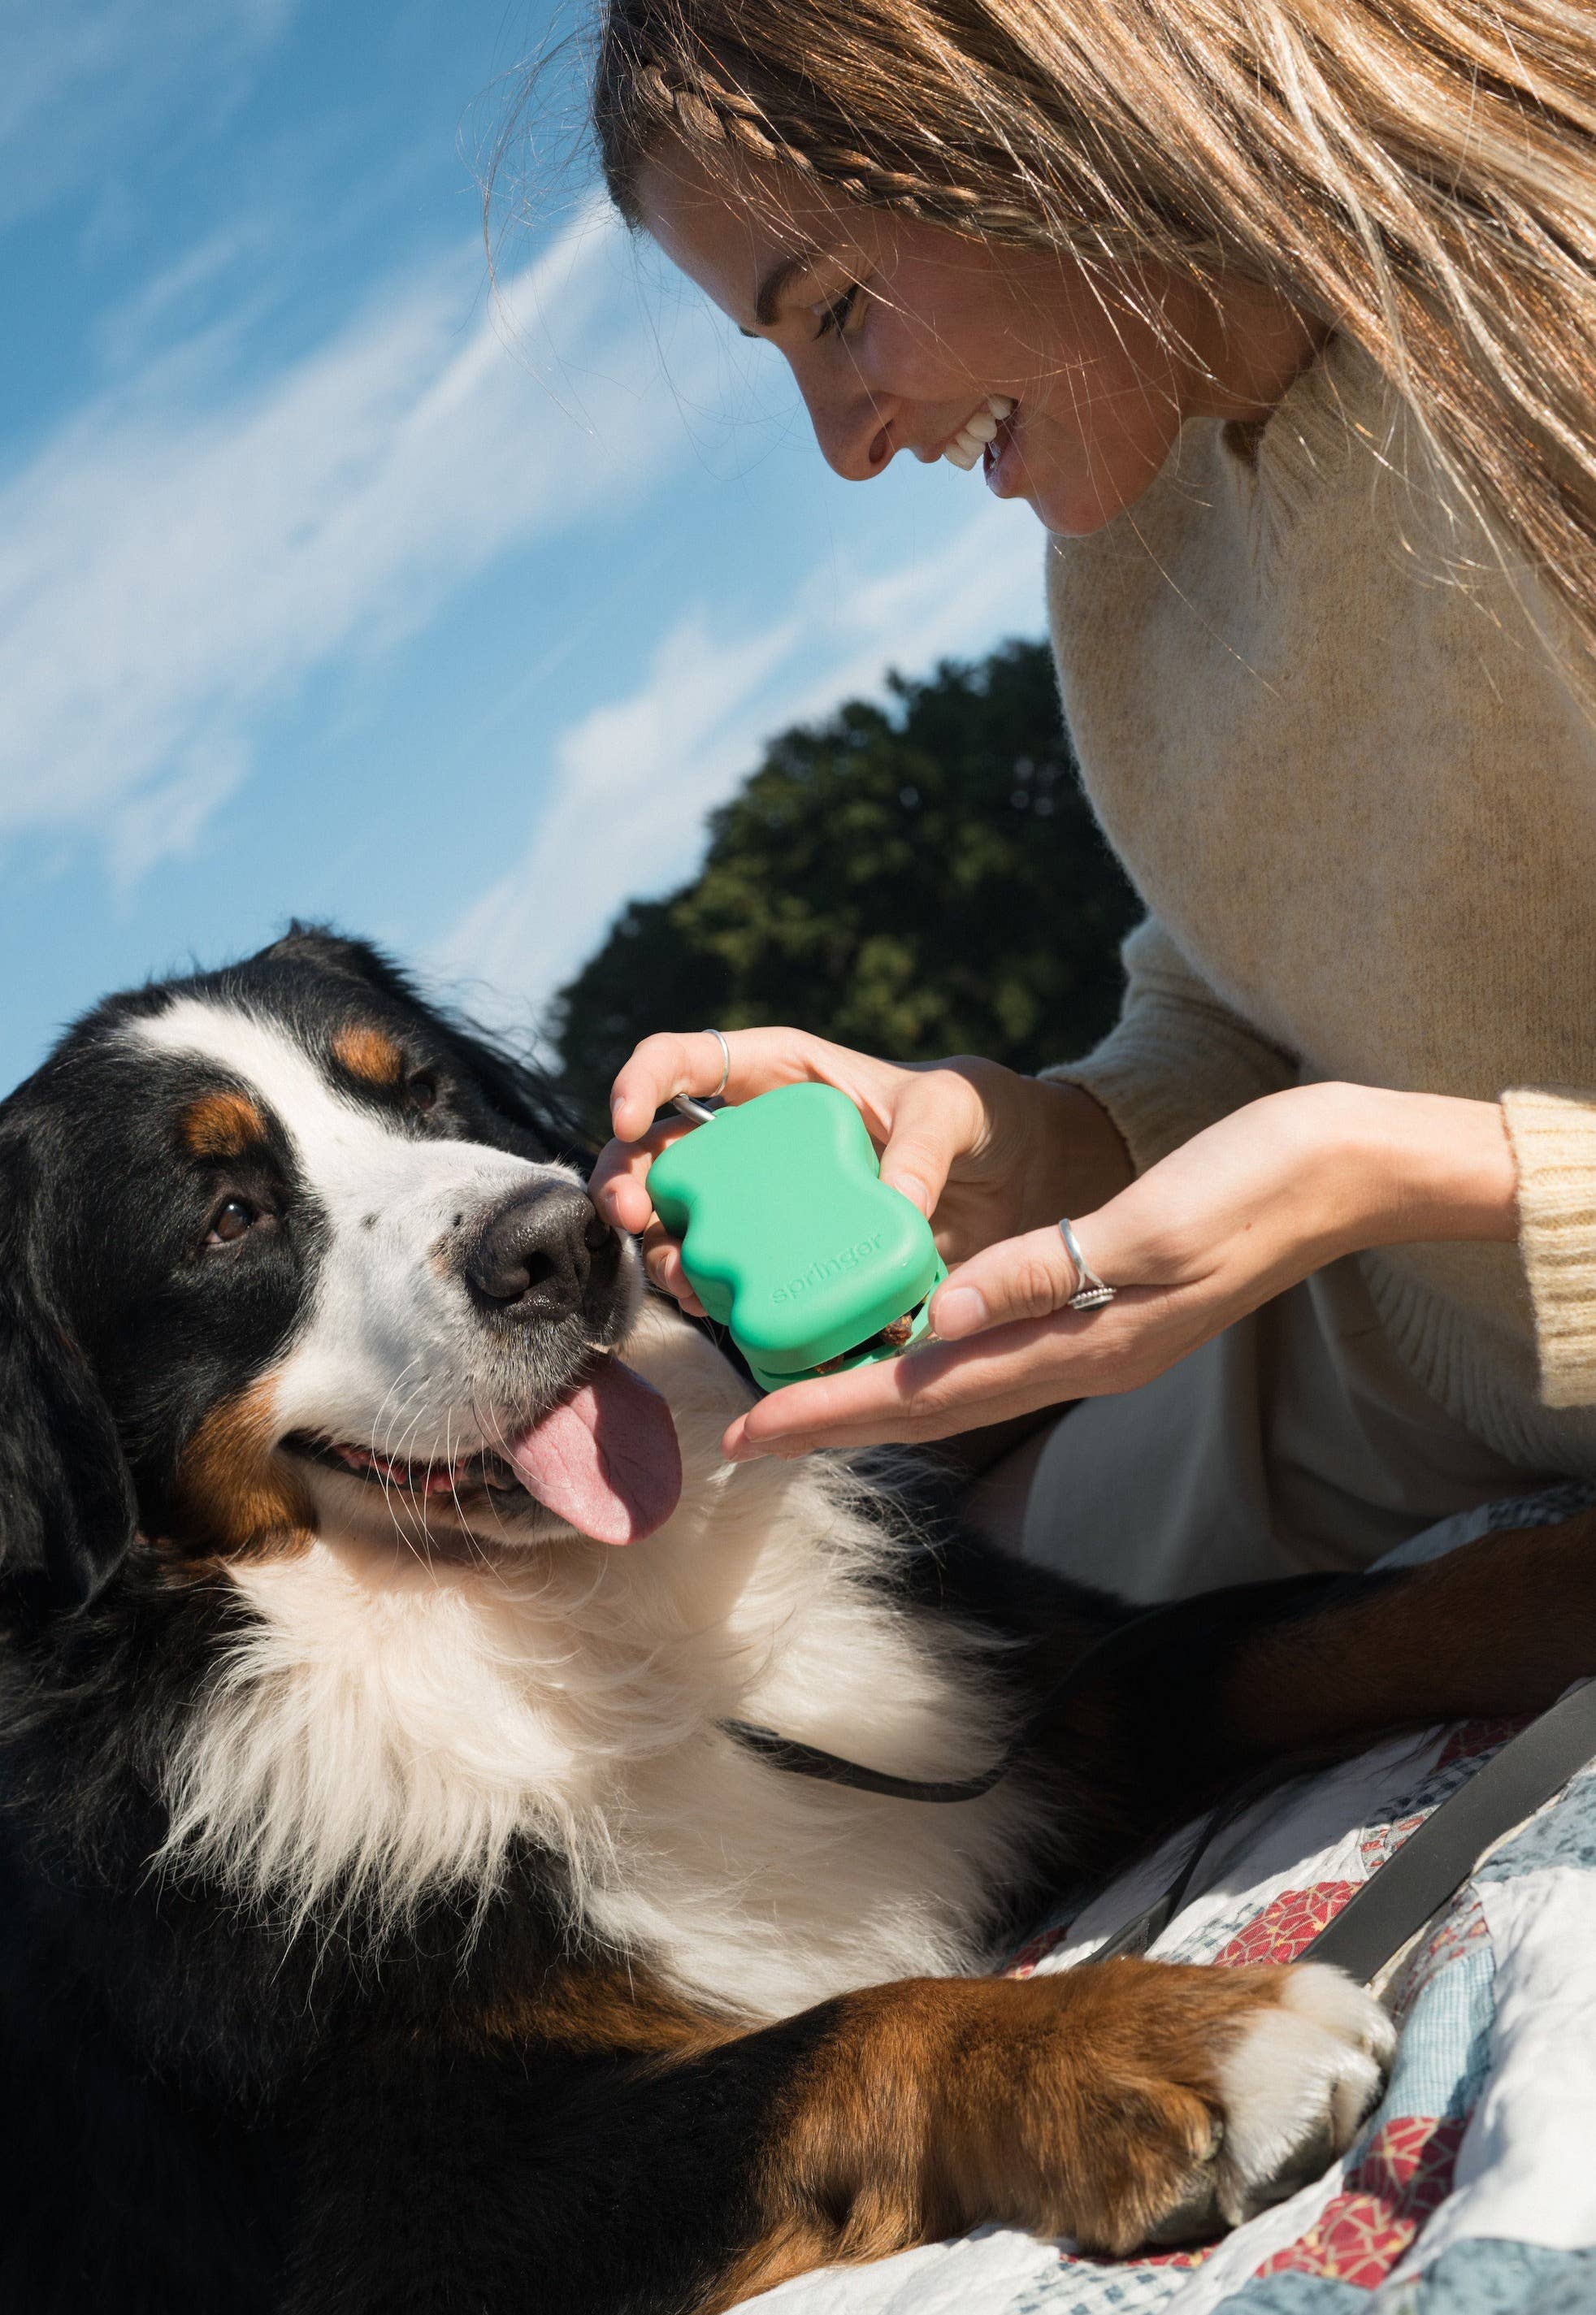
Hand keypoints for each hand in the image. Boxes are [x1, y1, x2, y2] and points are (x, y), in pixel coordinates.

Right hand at [593, 1027, 1131, 1314]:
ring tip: (680, 1274)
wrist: (1023, 1185)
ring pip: (682, 1220)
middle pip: (662, 1150)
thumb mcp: (959, 1110)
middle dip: (628, 1179)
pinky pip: (734, 1276)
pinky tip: (717, 1309)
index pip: (688, 1059)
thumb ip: (926, 1141)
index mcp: (781, 1077)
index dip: (643, 1079)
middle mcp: (759, 1138)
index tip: (630, 1117)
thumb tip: (894, 1204)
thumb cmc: (984, 1119)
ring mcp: (768, 1203)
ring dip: (660, 1246)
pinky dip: (714, 1294)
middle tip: (628, 1214)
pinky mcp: (790, 1258)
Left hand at [714, 1082, 1518, 1459]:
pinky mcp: (1106, 1309)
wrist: (1343, 1172)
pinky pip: (995, 1352)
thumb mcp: (1152, 1223)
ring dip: (876, 1396)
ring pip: (959, 1385)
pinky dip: (933, 1359)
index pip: (928, 1391)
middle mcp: (1080, 1355)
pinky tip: (903, 1344)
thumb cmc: (1255, 1181)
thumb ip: (1044, 1270)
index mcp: (1083, 1340)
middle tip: (742, 1433)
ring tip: (798, 1398)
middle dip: (834, 1419)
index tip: (749, 1433)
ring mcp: (1096, 1339)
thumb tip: (942, 1316)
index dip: (832, 1411)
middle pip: (931, 1404)